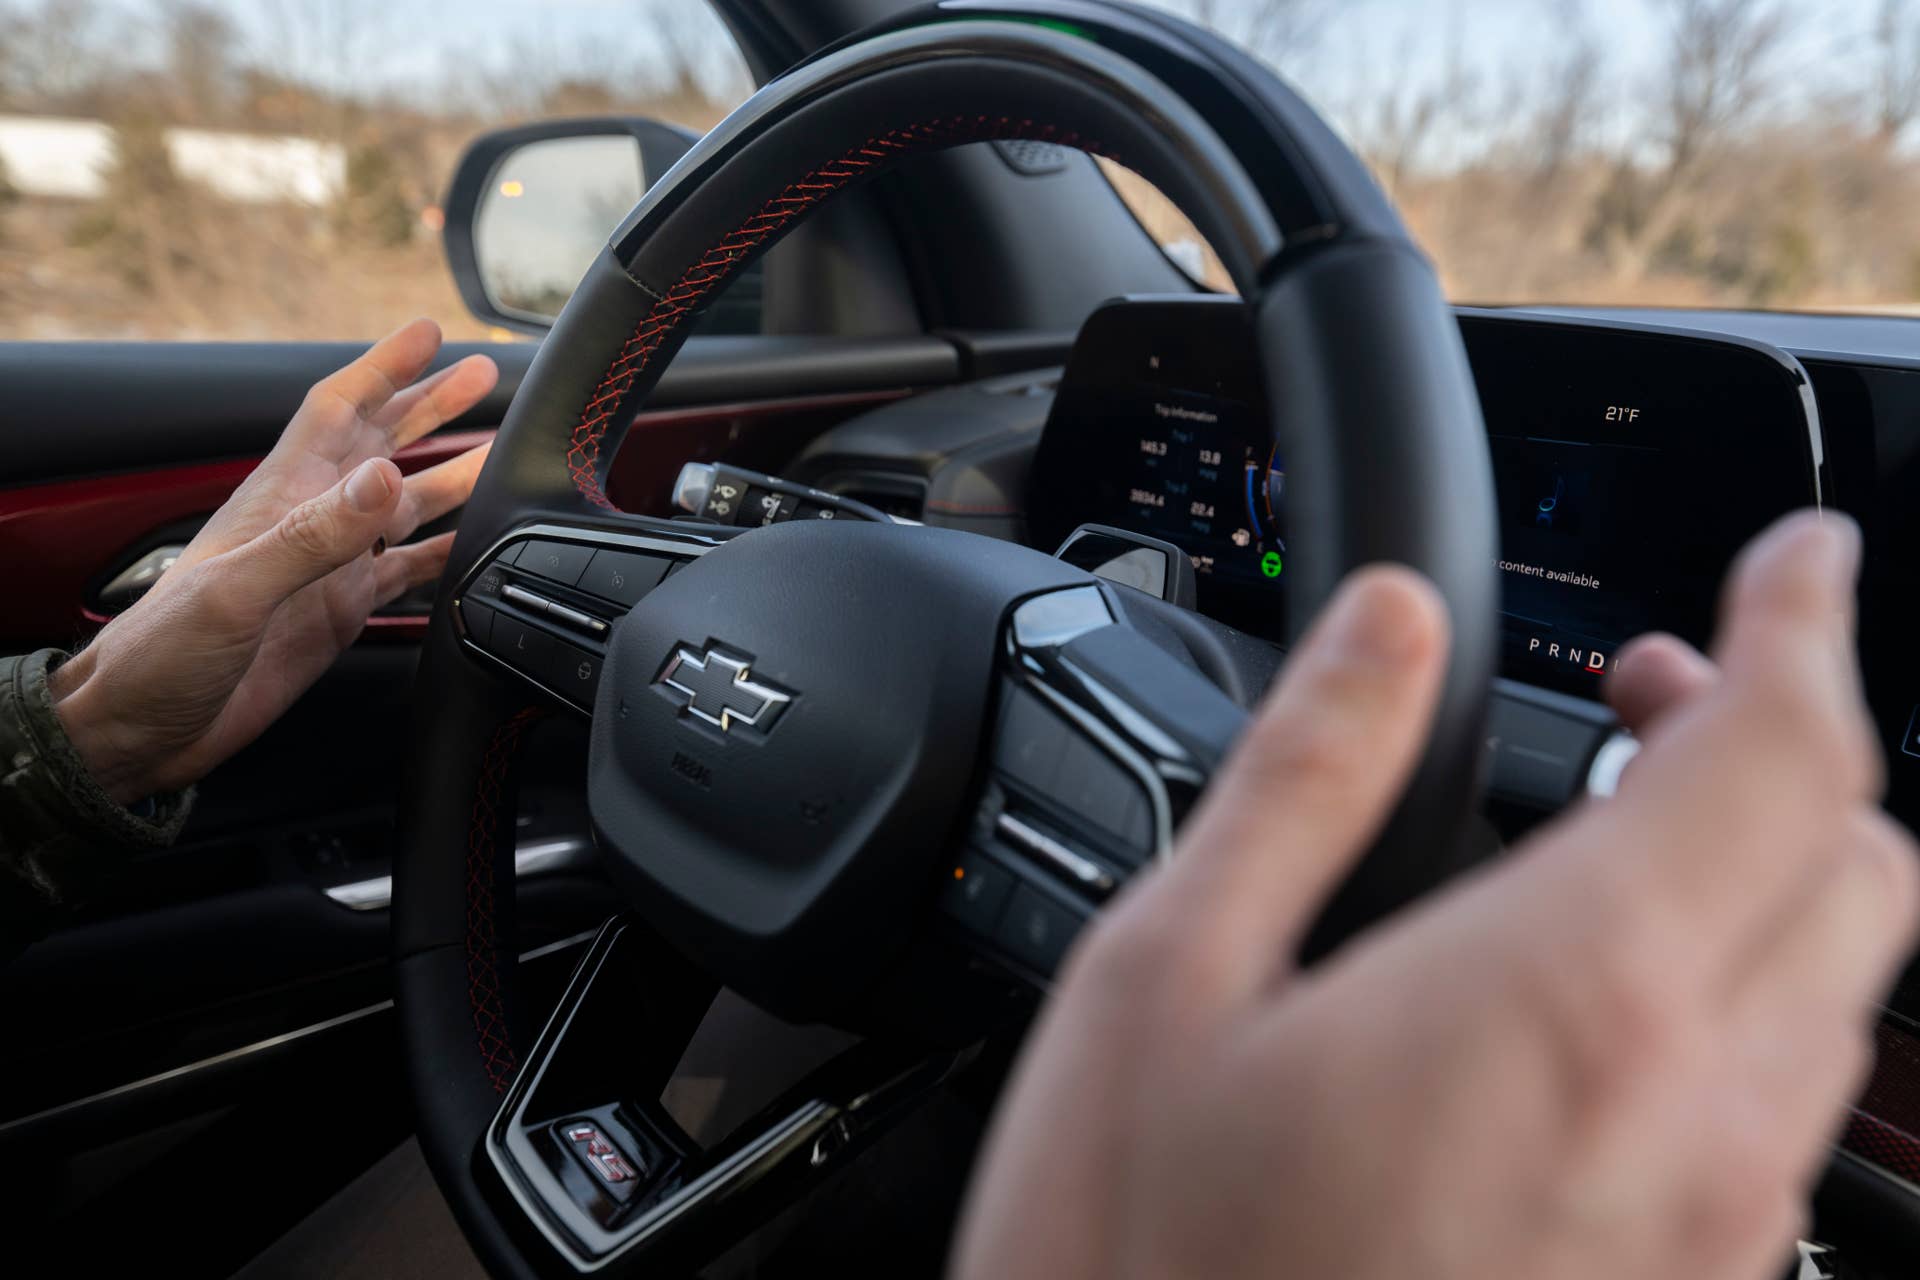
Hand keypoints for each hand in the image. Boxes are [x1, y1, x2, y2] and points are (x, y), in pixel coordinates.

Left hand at [49, 318, 496, 803]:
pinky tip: (477, 548)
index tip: (428, 333)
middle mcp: (310, 525)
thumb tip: (382, 477)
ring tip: (500, 454)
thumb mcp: (239, 589)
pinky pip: (406, 574)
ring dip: (451, 477)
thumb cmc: (161, 654)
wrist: (141, 729)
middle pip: (381, 446)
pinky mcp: (339, 614)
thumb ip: (315, 535)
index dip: (384, 368)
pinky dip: (446, 556)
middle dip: (430, 406)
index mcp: (280, 500)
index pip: (338, 410)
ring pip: (404, 507)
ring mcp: (328, 569)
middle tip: (485, 375)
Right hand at [951, 511, 1917, 1279]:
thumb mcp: (1165, 982)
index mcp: (1564, 1000)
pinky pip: (1785, 1120)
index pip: (1788, 749)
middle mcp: (1688, 1123)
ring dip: (1772, 870)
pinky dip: (1740, 1004)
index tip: (1792, 555)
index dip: (1806, 618)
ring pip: (1842, 996)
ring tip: (1623, 835)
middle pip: (1860, 865)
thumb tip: (1386, 628)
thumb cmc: (1139, 1275)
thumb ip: (1305, 776)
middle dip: (1789, 736)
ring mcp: (1709, 1238)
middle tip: (1658, 691)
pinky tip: (1599, 1009)